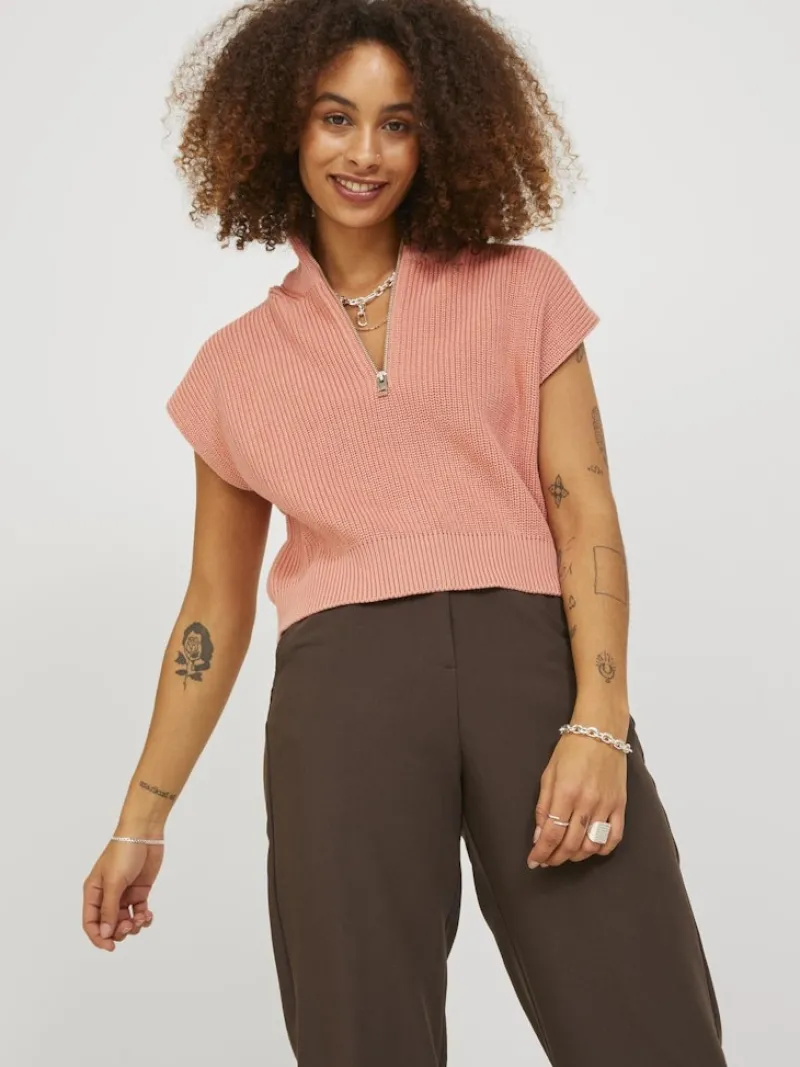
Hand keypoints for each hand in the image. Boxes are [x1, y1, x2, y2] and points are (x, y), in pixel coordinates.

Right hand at [82, 839, 163, 950]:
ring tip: (142, 918)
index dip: (98, 937)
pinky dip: (144, 918)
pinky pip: (139, 912)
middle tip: (130, 925)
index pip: (90, 922)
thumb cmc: (123, 853)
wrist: (144, 833)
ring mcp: (124, 894)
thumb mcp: (113, 881)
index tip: (111, 947)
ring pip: (125, 921)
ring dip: (133, 925)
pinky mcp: (139, 891)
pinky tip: (148, 915)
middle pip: (109, 925)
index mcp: (93, 892)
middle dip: (119, 931)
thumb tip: (105, 933)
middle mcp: (107, 895)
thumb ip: (109, 909)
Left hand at [527, 731, 626, 868]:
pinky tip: (590, 849)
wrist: (600, 732)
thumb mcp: (548, 773)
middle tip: (546, 861)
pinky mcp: (620, 805)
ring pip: (591, 845)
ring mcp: (606, 805)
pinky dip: (602, 849)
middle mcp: (587, 802)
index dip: (541, 852)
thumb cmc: (571, 749)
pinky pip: (614, 837)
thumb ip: (543, 806)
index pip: (551, 834)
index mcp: (565, 792)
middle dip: (555, 858)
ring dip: (576, 856)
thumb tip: (539, 835)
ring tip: (564, 855)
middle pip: (570, 844)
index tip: (533, 861)